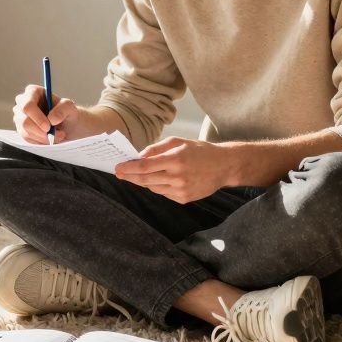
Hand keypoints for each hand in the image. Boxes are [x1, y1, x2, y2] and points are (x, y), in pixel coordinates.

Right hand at [12, 84, 78, 143]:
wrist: (67, 125)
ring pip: (26, 132)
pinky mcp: (21, 130)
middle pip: (24, 121)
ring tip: (59, 135)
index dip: (37, 117)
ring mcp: (20, 117)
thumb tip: (52, 119)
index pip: (27, 105)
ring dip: (44, 137)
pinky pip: (28, 139)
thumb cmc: (67, 112)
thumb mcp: (70, 107)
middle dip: (40, 131)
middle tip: (55, 135)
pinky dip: (41, 141)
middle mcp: (22, 103)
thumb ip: (63, 109)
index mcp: (32, 92)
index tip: (48, 127)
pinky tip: (51, 138)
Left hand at [113, 138, 269, 203]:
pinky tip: (159, 179)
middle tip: (120, 173)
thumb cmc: (199, 151)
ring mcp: (181, 190)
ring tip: (138, 175)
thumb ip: (157, 148)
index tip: (118, 167)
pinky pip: (164, 193)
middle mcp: (177, 176)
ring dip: (143, 181)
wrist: (223, 166)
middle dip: (130, 177)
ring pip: (153, 188)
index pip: (145, 166)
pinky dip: (157, 186)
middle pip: (145, 180)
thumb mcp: (178, 142)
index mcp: (175, 159)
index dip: (129, 168)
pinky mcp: (184, 199)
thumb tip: (138, 156)